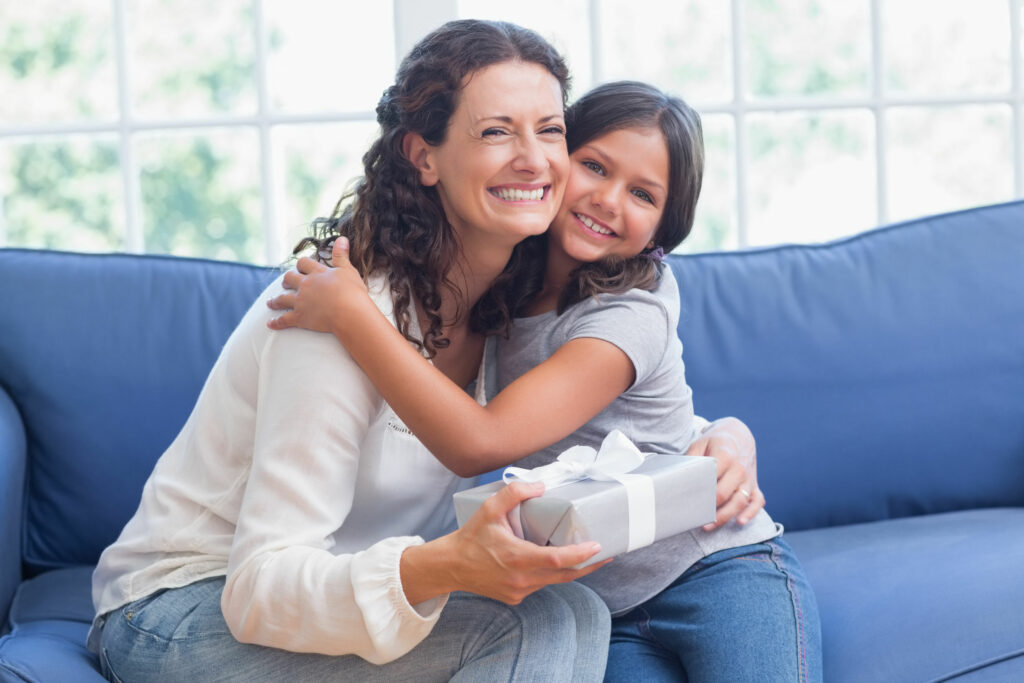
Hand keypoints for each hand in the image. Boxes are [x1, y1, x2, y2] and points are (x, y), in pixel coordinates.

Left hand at [266, 237, 372, 335]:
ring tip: (270, 302)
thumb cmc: (352, 292)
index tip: (301, 266)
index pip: (304, 263)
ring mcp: (300, 302)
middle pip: (289, 278)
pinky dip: (276, 322)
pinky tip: (270, 323)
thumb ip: (341, 255)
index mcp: (317, 273)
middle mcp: (305, 286)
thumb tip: (341, 238)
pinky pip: (284, 320)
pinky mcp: (299, 318)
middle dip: (286, 280)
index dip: (301, 264)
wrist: (349, 312)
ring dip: (275, 300)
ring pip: (282, 299)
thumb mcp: (348, 270)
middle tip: (285, 283)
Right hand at [439, 482, 609, 604]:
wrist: (451, 566)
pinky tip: (551, 563)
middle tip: (605, 553)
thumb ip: (514, 493)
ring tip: (583, 556)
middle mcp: (521, 579)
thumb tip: (541, 486)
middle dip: (587, 565)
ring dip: (568, 570)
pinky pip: (539, 585)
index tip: (598, 546)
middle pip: (564, 575)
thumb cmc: (471, 537)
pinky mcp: (515, 598)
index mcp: (517, 558)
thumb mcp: (489, 509)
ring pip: (552, 581)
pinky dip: (548, 575)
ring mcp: (519, 591)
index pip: (558, 560)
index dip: (581, 555)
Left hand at [687, 418, 764, 529]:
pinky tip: (740, 522)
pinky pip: (757, 501)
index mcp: (725, 455)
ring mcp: (749, 478)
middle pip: (724, 493)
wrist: (738, 435)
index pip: (712, 478)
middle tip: (694, 517)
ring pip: (740, 501)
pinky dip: (751, 513)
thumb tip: (679, 477)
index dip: (700, 492)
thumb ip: (691, 459)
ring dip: (724, 516)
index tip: (688, 502)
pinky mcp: (755, 485)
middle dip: (709, 508)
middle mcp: (740, 467)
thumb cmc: (715, 441)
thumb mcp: (700, 443)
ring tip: (708, 526)